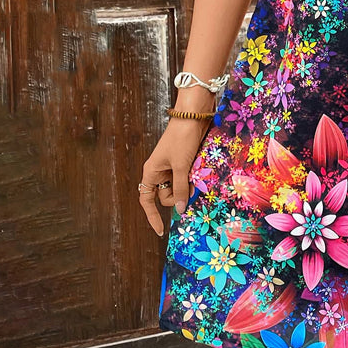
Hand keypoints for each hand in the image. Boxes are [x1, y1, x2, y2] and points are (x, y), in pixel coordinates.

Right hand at [138, 116, 211, 236]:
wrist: (193, 116)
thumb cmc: (182, 138)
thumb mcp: (181, 165)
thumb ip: (180, 188)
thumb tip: (179, 210)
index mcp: (151, 171)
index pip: (147, 200)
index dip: (152, 216)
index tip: (161, 231)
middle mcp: (159, 171)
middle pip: (167, 195)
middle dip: (179, 195)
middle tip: (191, 185)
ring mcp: (172, 166)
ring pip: (179, 187)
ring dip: (188, 186)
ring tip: (196, 173)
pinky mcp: (184, 161)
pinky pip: (187, 177)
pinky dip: (193, 178)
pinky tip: (200, 172)